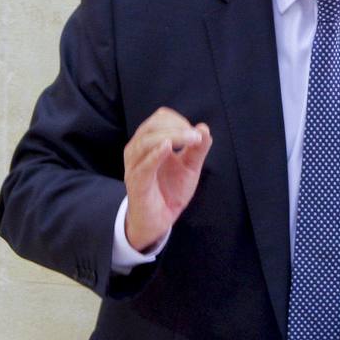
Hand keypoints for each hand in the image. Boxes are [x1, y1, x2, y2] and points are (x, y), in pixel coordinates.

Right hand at [122, 107, 211, 251]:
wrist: (158, 221)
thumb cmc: (170, 191)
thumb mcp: (190, 168)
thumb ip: (198, 149)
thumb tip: (204, 128)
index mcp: (149, 143)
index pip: (159, 119)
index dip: (178, 120)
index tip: (196, 133)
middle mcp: (137, 151)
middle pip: (151, 126)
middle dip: (176, 127)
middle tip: (196, 136)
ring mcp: (134, 167)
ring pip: (145, 141)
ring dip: (170, 136)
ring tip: (190, 139)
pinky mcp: (136, 184)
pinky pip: (142, 166)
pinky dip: (154, 154)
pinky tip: (167, 148)